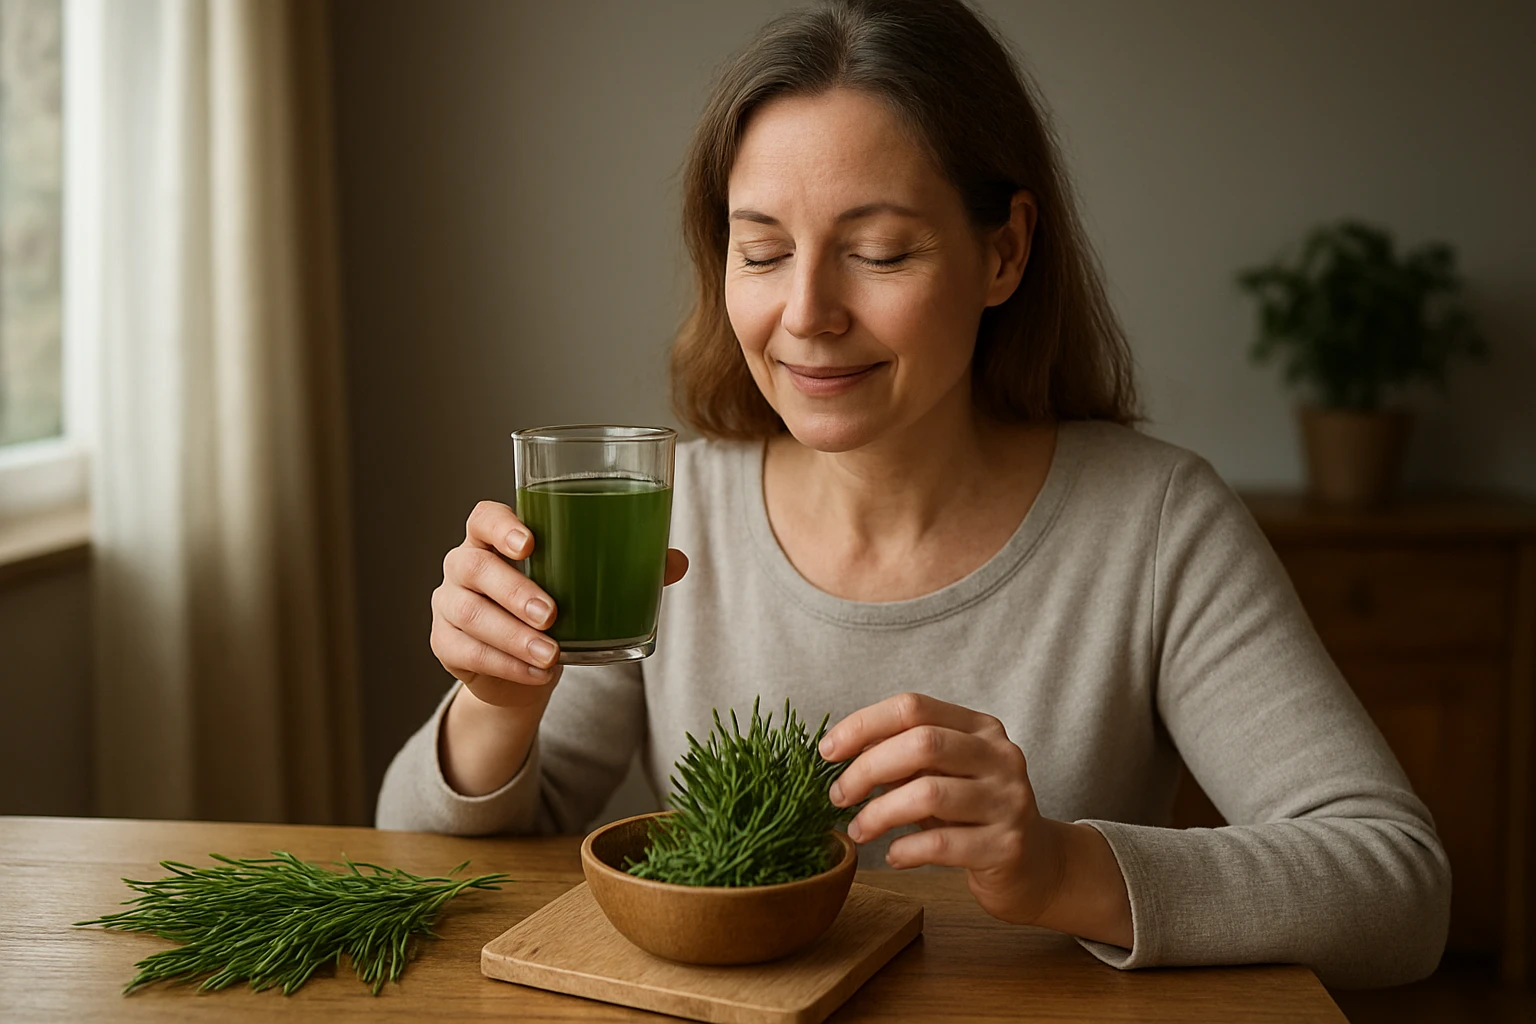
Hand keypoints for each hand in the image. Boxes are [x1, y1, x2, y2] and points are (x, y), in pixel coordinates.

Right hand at [431, 500, 688, 709]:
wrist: (524, 669)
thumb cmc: (558, 608)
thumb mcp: (588, 587)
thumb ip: (628, 569)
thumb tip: (677, 561)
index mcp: (495, 538)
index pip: (483, 517)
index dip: (501, 526)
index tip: (531, 543)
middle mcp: (464, 564)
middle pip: (474, 567)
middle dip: (514, 590)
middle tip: (553, 614)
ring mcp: (448, 604)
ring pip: (469, 613)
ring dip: (512, 635)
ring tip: (552, 652)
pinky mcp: (445, 643)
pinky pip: (465, 651)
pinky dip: (505, 663)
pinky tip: (537, 672)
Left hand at [821, 692, 1130, 946]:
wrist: (1036, 867)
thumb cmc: (974, 815)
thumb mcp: (944, 774)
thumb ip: (904, 756)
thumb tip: (841, 749)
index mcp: (981, 728)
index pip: (914, 707)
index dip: (864, 724)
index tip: (828, 751)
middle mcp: (1000, 757)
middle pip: (921, 744)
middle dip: (867, 769)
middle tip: (838, 796)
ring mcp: (1009, 801)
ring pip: (928, 794)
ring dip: (879, 813)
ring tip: (859, 830)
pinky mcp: (1007, 846)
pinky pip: (942, 843)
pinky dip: (905, 849)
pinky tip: (892, 855)